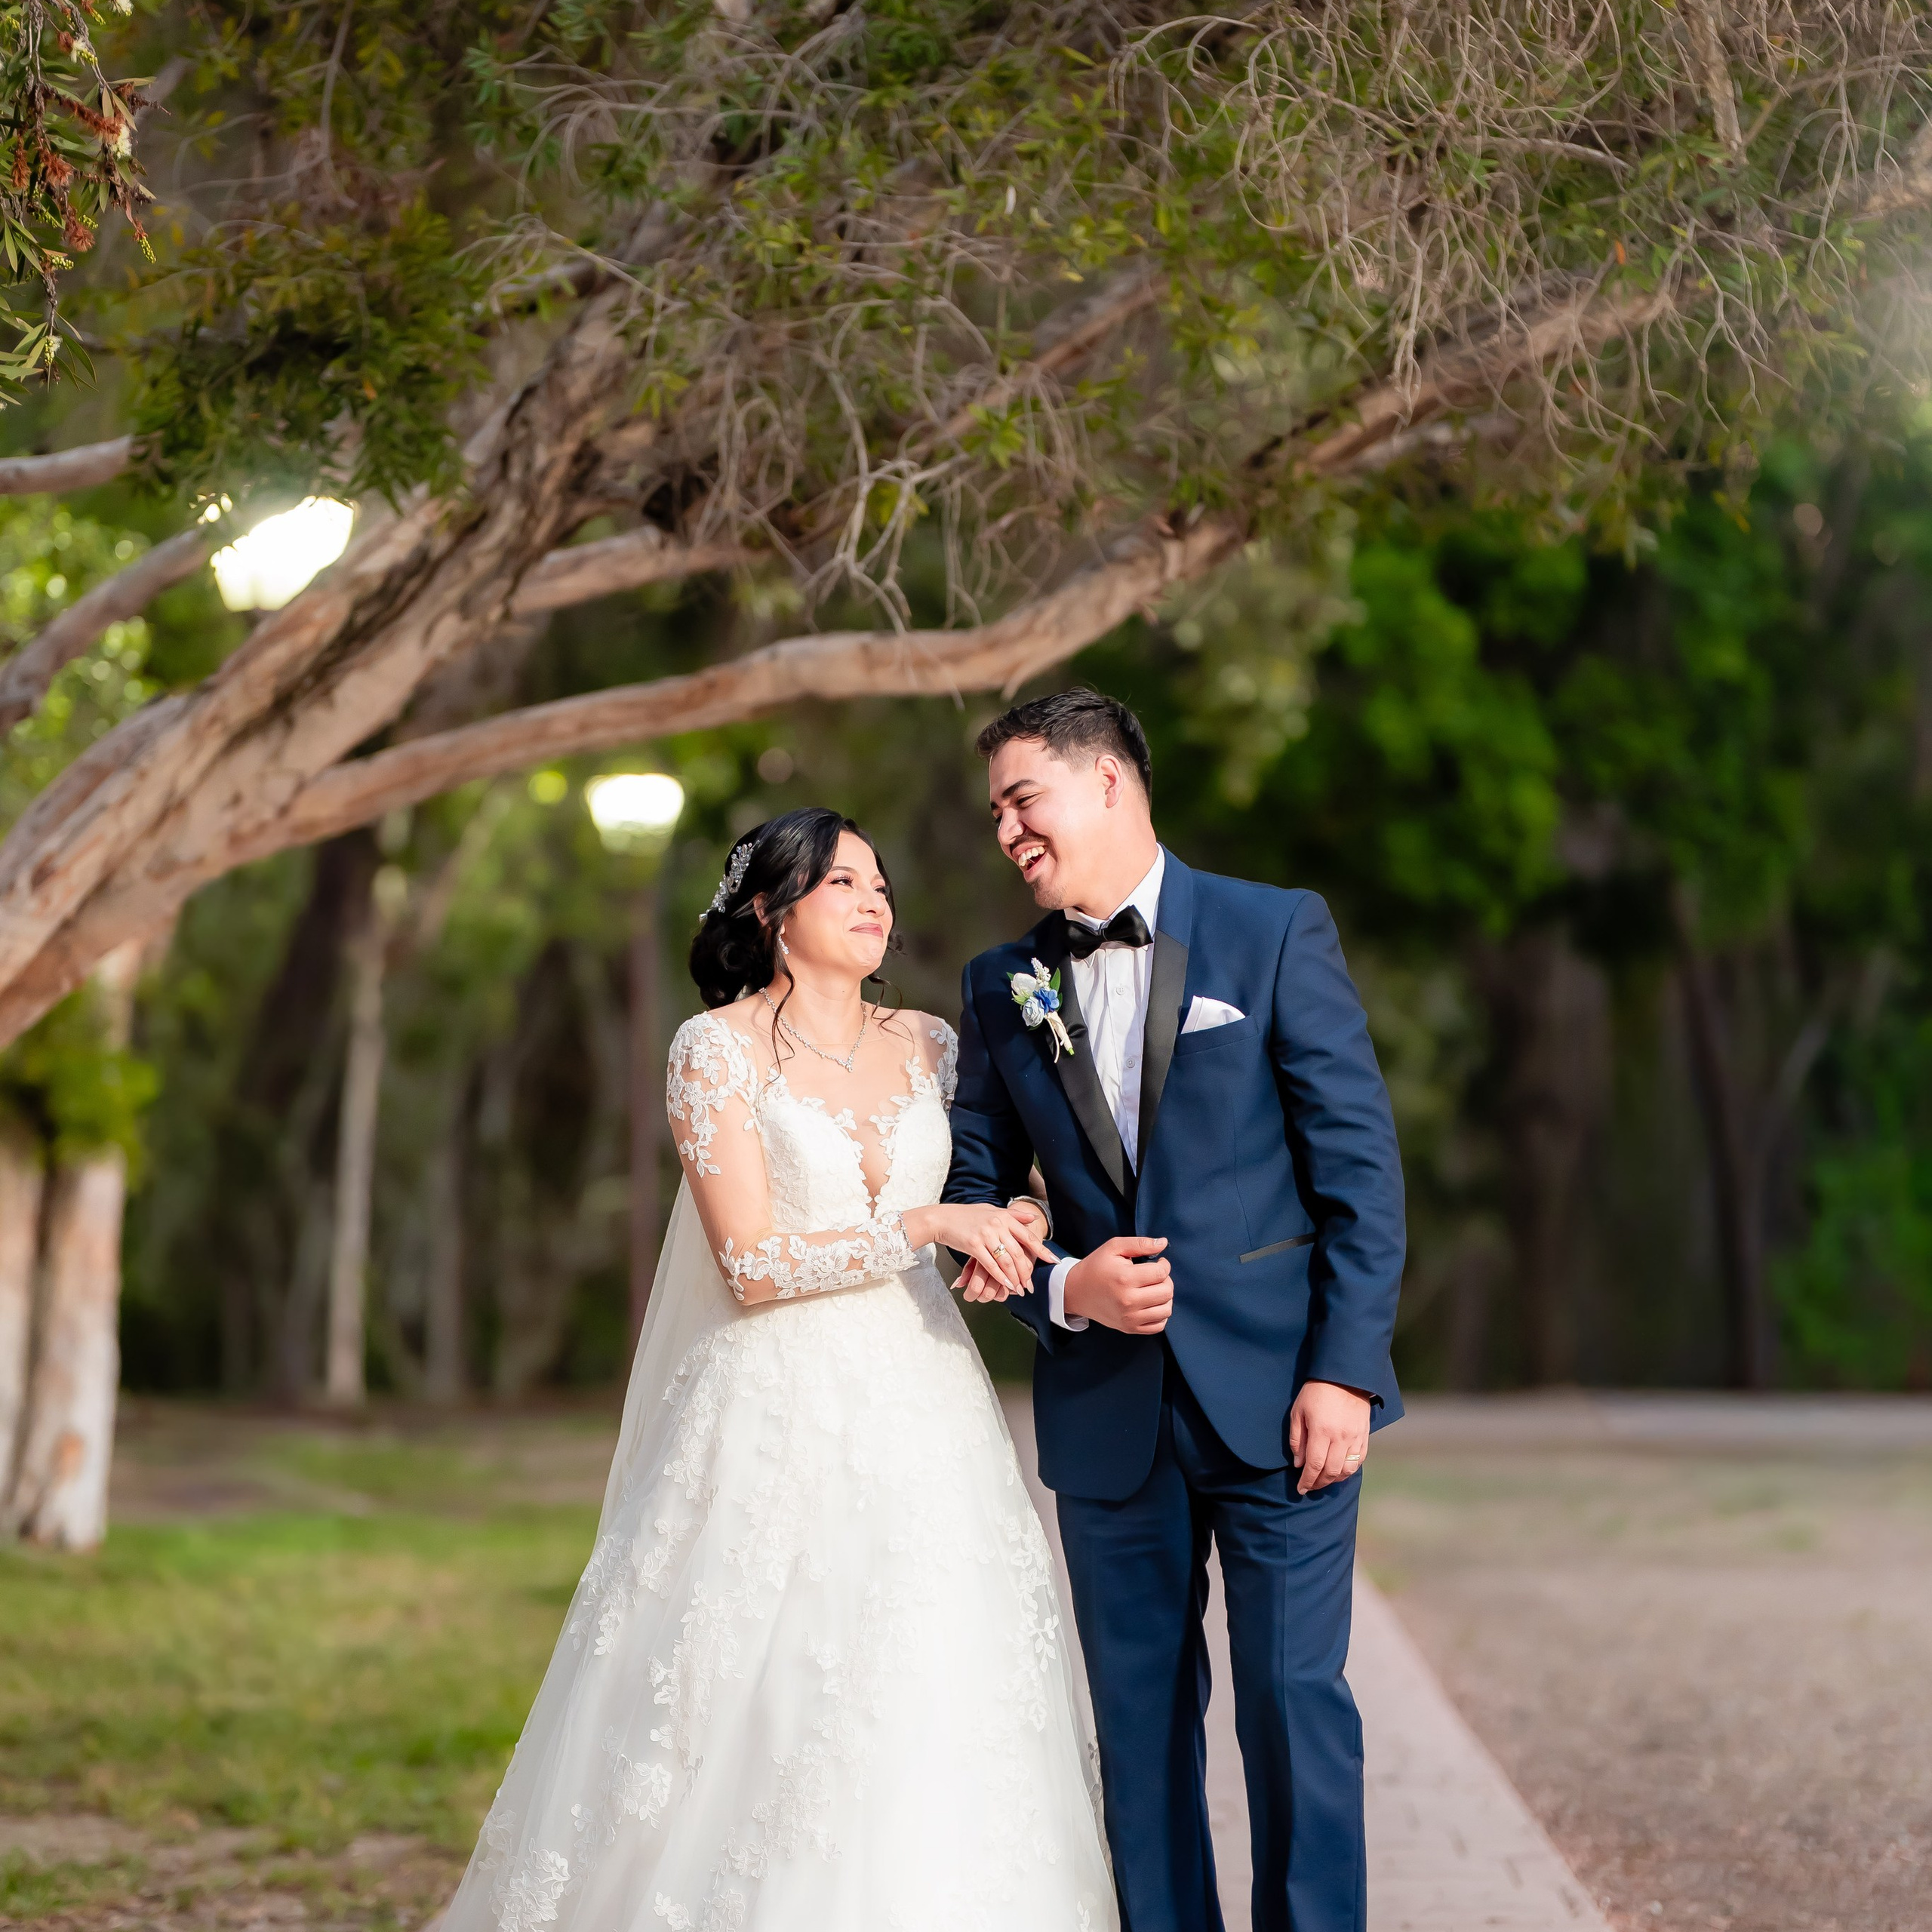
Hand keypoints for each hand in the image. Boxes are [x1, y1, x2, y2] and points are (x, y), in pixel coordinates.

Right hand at [957, 1198, 1049, 1302]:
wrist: (943, 1218)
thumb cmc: (967, 1215)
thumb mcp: (992, 1210)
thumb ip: (1013, 1215)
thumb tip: (1033, 1217)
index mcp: (1004, 1217)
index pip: (1028, 1236)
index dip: (1042, 1250)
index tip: (1053, 1261)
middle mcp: (997, 1225)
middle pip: (1018, 1253)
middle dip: (1026, 1272)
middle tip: (1030, 1285)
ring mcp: (986, 1235)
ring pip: (1006, 1261)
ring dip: (1015, 1278)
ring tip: (1019, 1289)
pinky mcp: (974, 1246)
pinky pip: (991, 1265)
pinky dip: (1000, 1277)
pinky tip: (1006, 1284)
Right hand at [1064, 1235, 1171, 1333]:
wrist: (1076, 1292)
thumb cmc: (1096, 1267)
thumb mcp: (1114, 1247)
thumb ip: (1140, 1243)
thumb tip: (1163, 1243)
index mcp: (1125, 1278)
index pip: (1161, 1273)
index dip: (1164, 1265)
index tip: (1158, 1263)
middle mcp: (1128, 1301)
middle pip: (1166, 1292)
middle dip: (1166, 1280)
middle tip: (1155, 1275)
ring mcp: (1129, 1318)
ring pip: (1166, 1310)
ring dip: (1165, 1297)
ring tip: (1154, 1289)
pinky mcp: (1129, 1328)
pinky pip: (1158, 1325)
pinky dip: (1160, 1314)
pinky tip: (1152, 1304)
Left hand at [1288, 1380, 1370, 1494]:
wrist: (1345, 1377)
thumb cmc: (1316, 1392)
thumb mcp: (1298, 1411)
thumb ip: (1297, 1439)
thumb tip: (1299, 1463)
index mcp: (1321, 1431)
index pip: (1314, 1465)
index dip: (1307, 1481)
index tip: (1300, 1489)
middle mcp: (1340, 1438)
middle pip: (1330, 1472)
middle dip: (1318, 1483)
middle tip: (1310, 1487)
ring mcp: (1355, 1438)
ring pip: (1346, 1470)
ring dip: (1334, 1480)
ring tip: (1323, 1480)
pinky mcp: (1364, 1436)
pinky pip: (1359, 1461)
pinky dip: (1349, 1470)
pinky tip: (1339, 1472)